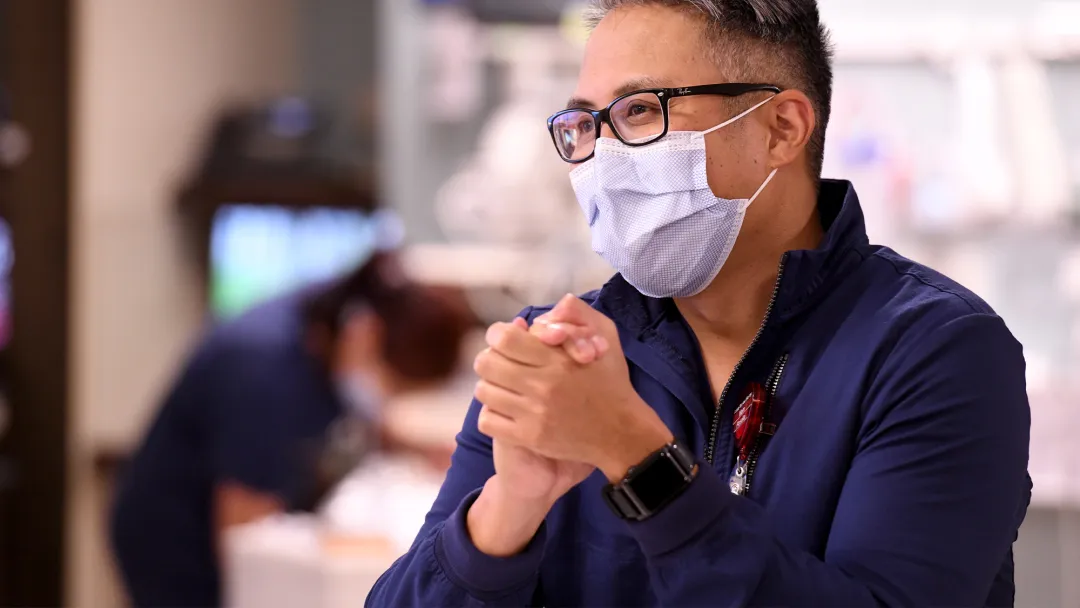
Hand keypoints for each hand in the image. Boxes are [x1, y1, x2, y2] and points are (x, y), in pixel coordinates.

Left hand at [480, 313, 608, 504]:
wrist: (621, 432)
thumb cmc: (611, 382)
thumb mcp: (605, 338)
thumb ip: (580, 315)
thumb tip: (556, 303)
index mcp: (558, 359)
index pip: (504, 339)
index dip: (497, 334)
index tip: (504, 338)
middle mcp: (543, 386)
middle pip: (486, 363)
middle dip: (491, 359)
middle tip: (502, 363)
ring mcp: (534, 414)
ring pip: (483, 391)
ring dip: (491, 386)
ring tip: (505, 387)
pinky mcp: (530, 438)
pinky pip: (488, 421)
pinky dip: (492, 414)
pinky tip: (506, 410)